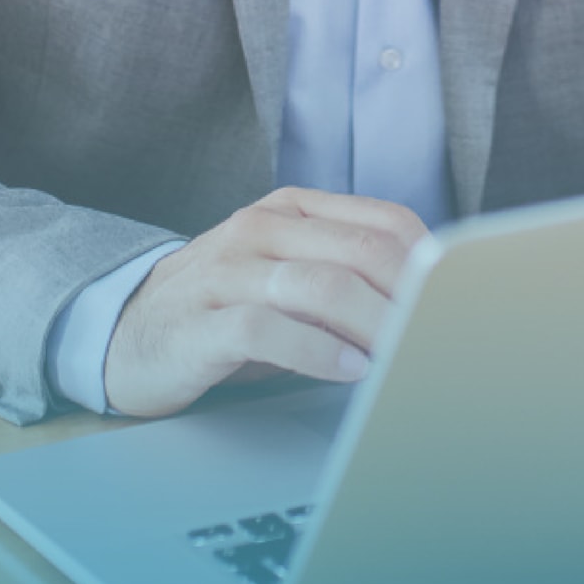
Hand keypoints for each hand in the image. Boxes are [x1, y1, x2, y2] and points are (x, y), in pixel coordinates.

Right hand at [100, 186, 428, 417]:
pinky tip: (348, 373)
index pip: (385, 221)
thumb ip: (346, 278)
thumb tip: (428, 308)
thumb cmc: (223, 311)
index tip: (459, 304)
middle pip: (362, 252)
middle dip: (411, 299)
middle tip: (441, 338)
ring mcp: (227, 271)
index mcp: (292, 210)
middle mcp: (261, 229)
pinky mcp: (200, 322)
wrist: (125, 334)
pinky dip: (319, 353)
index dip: (429, 264)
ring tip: (404, 357)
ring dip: (374, 325)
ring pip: (322, 286)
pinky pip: (268, 328)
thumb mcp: (287, 278)